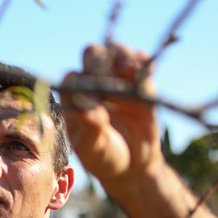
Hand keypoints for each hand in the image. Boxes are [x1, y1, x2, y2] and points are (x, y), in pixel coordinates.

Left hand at [61, 43, 162, 183]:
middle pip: (93, 55)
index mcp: (73, 97)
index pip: (72, 78)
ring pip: (116, 52)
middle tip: (108, 76)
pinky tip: (145, 68)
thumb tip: (89, 106)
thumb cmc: (104, 157)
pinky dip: (144, 62)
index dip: (80, 83)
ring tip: (129, 69)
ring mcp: (117, 79)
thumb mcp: (94, 148)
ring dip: (122, 55)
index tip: (92, 100)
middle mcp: (93, 83)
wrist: (132, 165)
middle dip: (100, 61)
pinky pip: (142, 63)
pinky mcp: (140, 83)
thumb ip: (90, 126)